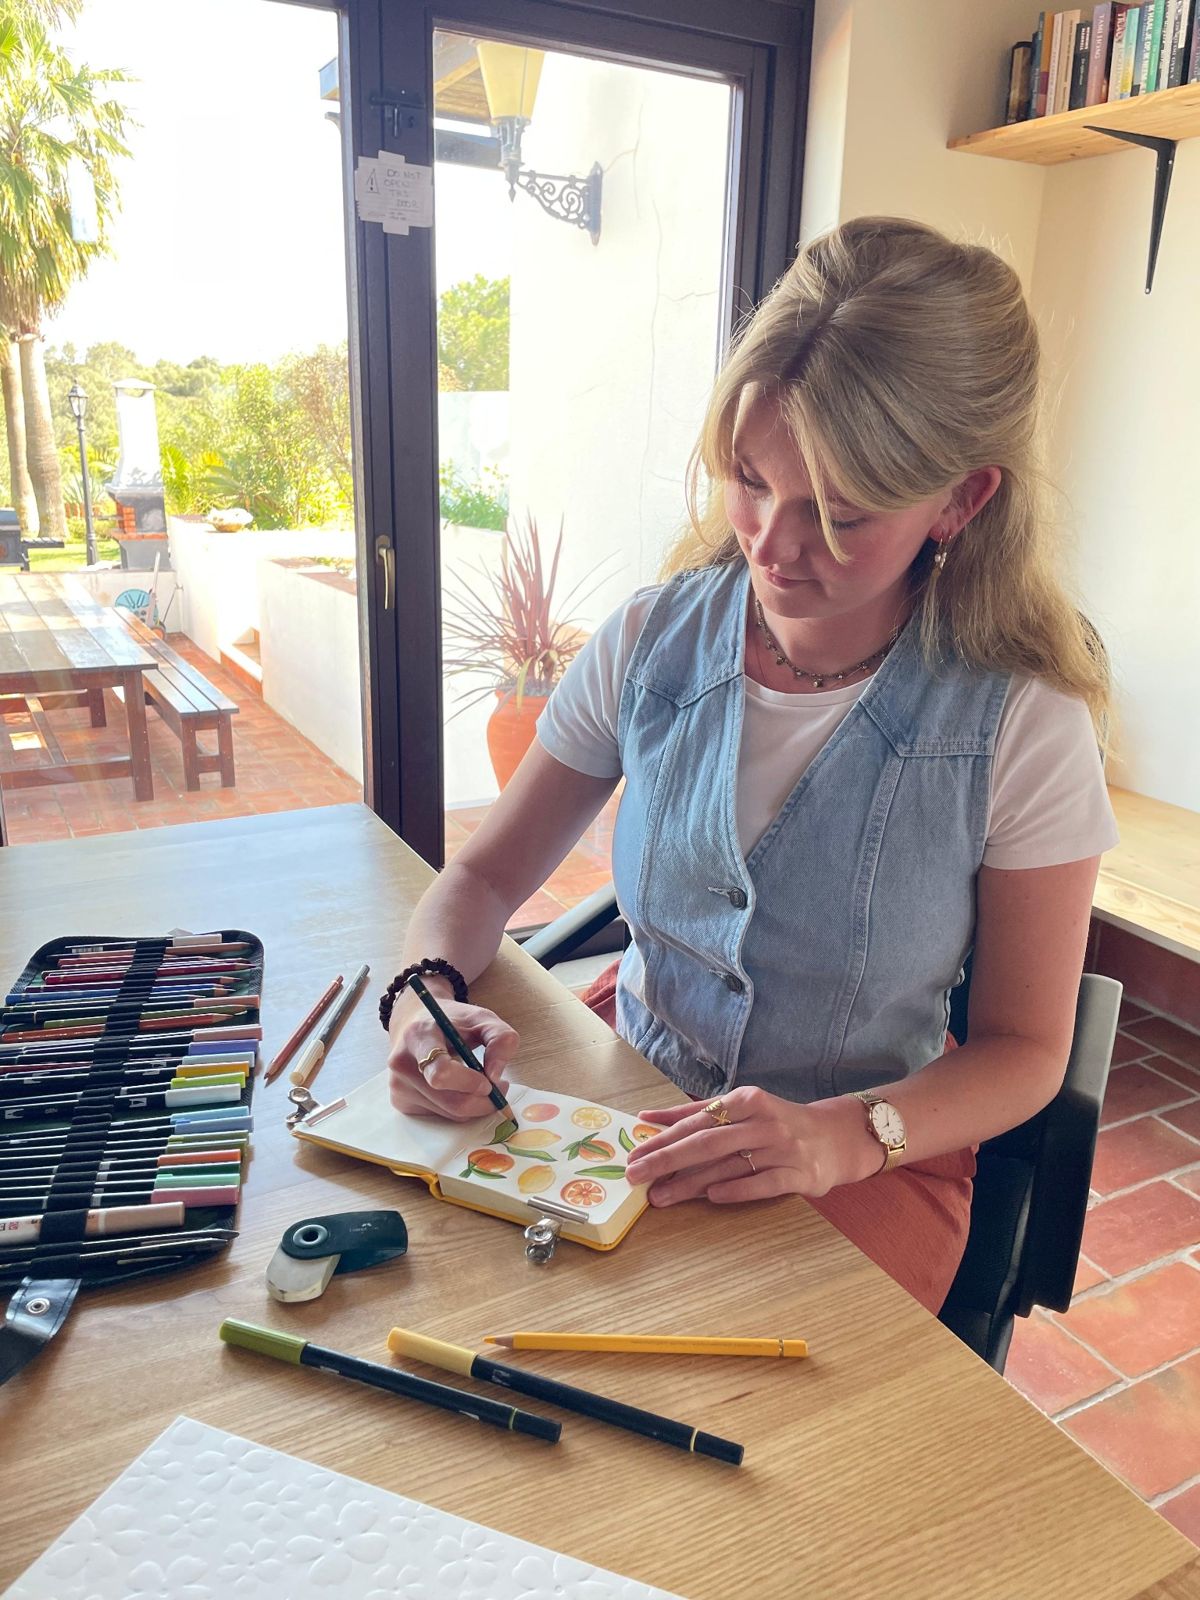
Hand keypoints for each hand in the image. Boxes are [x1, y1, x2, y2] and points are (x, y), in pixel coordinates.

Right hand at [387, 990, 518, 1120]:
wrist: (416, 1024)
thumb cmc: (451, 1021)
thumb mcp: (482, 1018)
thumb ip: (501, 1039)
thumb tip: (496, 1076)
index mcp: (419, 1036)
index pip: (441, 1072)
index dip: (470, 1082)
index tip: (490, 1079)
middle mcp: (401, 1063)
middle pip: (450, 1101)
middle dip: (483, 1100)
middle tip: (499, 1087)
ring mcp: (398, 1086)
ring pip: (449, 1113)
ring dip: (475, 1105)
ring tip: (481, 1083)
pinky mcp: (400, 1102)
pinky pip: (440, 1116)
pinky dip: (459, 1108)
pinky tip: (459, 1088)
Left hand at [624, 1086, 883, 1206]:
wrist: (837, 1137)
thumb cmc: (778, 1123)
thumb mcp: (741, 1109)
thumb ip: (694, 1113)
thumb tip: (647, 1118)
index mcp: (746, 1100)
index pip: (696, 1121)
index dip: (663, 1139)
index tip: (634, 1155)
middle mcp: (763, 1121)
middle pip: (707, 1142)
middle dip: (667, 1160)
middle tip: (637, 1176)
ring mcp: (783, 1148)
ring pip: (728, 1166)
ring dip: (690, 1184)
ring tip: (660, 1197)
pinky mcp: (800, 1174)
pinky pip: (763, 1183)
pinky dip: (736, 1190)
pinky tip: (711, 1198)